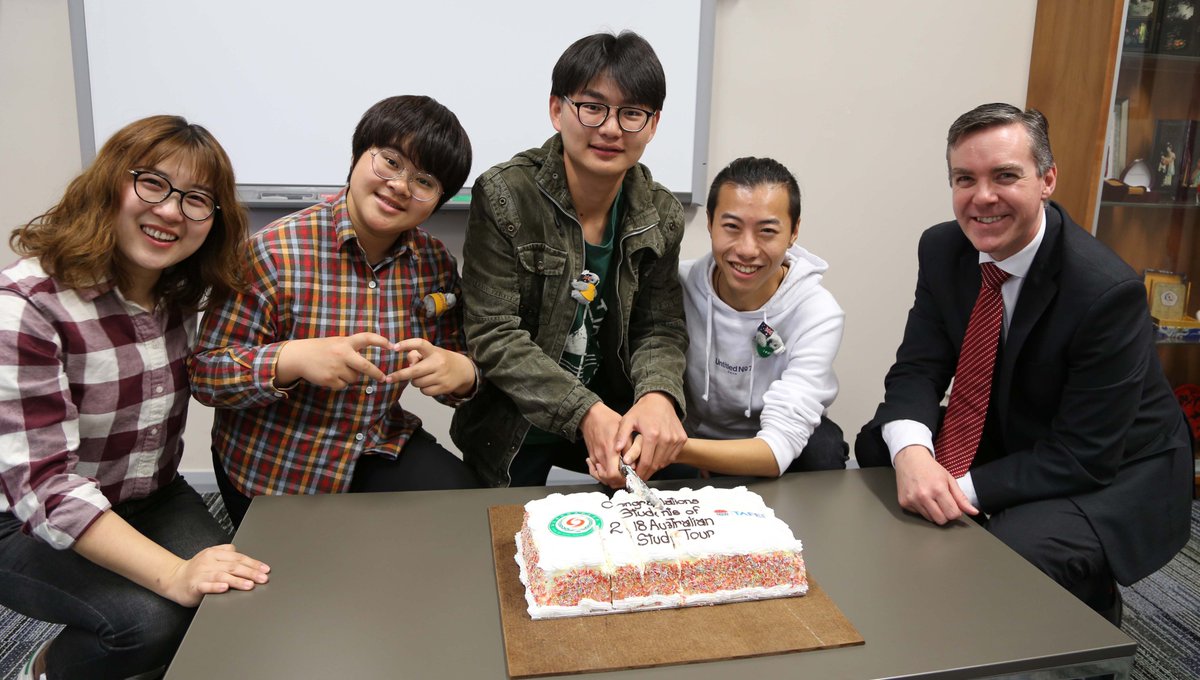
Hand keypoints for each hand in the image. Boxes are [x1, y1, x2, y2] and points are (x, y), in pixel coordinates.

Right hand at [162, 544, 269, 606]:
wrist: (174, 579)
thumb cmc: (196, 569)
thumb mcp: (211, 555)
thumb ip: (226, 552)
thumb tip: (242, 553)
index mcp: (215, 553)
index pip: (238, 557)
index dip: (253, 563)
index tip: (265, 569)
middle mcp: (209, 562)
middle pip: (233, 566)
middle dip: (250, 572)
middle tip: (263, 578)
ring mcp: (201, 573)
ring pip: (222, 575)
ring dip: (237, 580)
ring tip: (249, 585)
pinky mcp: (194, 586)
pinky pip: (206, 586)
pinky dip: (216, 587)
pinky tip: (225, 588)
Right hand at [275, 333, 393, 388]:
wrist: (299, 356)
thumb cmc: (320, 349)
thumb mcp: (336, 342)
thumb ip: (351, 348)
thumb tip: (367, 361)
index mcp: (345, 342)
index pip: (367, 338)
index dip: (381, 341)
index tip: (392, 346)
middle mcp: (342, 354)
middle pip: (366, 367)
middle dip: (377, 374)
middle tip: (383, 378)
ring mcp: (336, 368)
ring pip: (354, 378)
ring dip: (350, 376)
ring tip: (337, 369)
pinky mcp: (330, 379)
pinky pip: (343, 385)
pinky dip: (340, 383)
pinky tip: (330, 375)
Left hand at [385, 338, 475, 396]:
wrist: (463, 371)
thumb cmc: (440, 360)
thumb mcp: (430, 353)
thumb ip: (415, 355)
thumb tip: (408, 365)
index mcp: (433, 351)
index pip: (420, 344)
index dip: (406, 344)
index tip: (394, 347)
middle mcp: (438, 363)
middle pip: (414, 371)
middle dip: (399, 375)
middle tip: (388, 378)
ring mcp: (441, 376)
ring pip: (417, 383)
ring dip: (415, 381)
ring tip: (423, 377)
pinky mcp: (444, 387)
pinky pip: (424, 391)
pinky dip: (423, 389)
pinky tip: (429, 383)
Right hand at [580, 402, 625, 488]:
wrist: (591, 416)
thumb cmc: (608, 420)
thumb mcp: (625, 431)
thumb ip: (631, 448)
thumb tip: (635, 464)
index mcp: (610, 450)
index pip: (614, 475)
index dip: (623, 479)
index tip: (631, 476)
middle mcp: (601, 456)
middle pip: (608, 480)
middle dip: (619, 481)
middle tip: (628, 477)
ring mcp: (595, 458)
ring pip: (602, 478)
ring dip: (611, 479)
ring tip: (620, 475)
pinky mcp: (592, 457)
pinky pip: (596, 472)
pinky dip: (602, 474)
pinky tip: (609, 469)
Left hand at [617, 392, 686, 479]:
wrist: (660, 400)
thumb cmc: (642, 411)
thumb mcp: (628, 420)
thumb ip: (621, 436)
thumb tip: (616, 450)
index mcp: (652, 434)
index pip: (646, 461)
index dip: (640, 472)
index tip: (634, 477)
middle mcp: (666, 438)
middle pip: (656, 464)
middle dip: (646, 472)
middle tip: (639, 476)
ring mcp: (676, 439)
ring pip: (664, 462)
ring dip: (655, 467)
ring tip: (645, 468)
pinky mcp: (682, 439)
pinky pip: (672, 456)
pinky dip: (663, 460)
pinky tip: (655, 459)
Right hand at [894, 445, 977, 524]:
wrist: (909, 459)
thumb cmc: (930, 468)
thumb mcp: (949, 479)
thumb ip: (961, 498)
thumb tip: (974, 512)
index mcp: (938, 489)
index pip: (952, 514)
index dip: (955, 512)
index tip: (953, 506)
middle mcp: (923, 496)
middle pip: (941, 520)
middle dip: (945, 514)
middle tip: (942, 503)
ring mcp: (912, 500)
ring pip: (929, 519)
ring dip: (933, 512)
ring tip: (931, 499)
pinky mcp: (904, 503)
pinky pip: (918, 515)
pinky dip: (922, 509)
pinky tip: (921, 498)